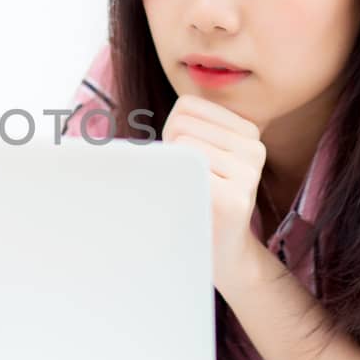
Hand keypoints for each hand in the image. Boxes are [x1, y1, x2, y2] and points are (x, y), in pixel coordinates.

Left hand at [162, 94, 267, 292]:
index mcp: (247, 129)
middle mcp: (253, 146)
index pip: (187, 106)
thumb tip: (106, 122)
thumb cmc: (199, 197)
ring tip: (192, 192)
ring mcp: (248, 172)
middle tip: (188, 181)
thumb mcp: (200, 153)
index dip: (172, 132)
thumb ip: (181, 127)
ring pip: (183, 145)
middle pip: (182, 123)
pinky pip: (187, 171)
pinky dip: (175, 185)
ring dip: (172, 169)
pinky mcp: (234, 199)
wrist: (223, 253)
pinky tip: (192, 204)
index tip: (188, 160)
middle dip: (170, 150)